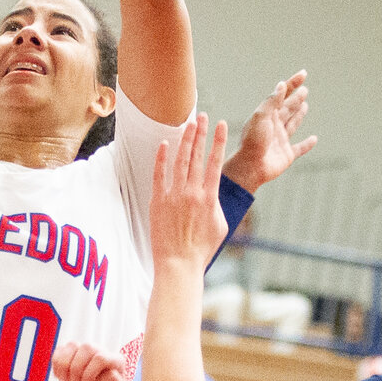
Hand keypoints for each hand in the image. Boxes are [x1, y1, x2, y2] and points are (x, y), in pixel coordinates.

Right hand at [52, 343, 129, 380]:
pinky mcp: (70, 357)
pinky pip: (59, 350)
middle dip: (76, 369)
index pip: (100, 358)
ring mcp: (85, 354)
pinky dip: (56, 364)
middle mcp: (102, 353)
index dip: (88, 376)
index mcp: (117, 361)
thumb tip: (98, 369)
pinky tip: (61, 378)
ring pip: (73, 345)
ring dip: (65, 367)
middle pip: (87, 347)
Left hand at [150, 113, 229, 272]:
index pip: (216, 162)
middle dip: (201, 134)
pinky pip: (159, 175)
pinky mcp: (158, 201)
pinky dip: (162, 158)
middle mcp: (192, 193)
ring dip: (185, 141)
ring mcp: (174, 196)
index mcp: (209, 198)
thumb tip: (215, 192)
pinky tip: (165, 144)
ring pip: (180, 161)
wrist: (179, 264)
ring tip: (188, 124)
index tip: (223, 125)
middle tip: (203, 116)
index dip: (219, 142)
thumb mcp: (220, 225)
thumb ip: (217, 204)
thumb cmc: (202, 249)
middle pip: (197, 156)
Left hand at [222, 72, 315, 193]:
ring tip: (305, 105)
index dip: (292, 84)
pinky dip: (307, 144)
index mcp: (266, 115)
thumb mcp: (260, 117)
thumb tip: (281, 84)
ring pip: (292, 124)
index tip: (303, 74)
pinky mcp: (287, 155)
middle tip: (304, 89)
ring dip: (298, 115)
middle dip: (295, 98)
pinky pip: (300, 148)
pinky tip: (314, 139)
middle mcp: (273, 126)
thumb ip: (271, 101)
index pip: (281, 95)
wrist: (250, 167)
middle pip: (287, 108)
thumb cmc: (252, 141)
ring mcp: (280, 141)